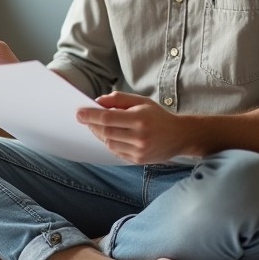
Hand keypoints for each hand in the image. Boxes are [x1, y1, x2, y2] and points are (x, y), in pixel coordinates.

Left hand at [75, 92, 193, 163]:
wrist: (179, 136)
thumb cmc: (158, 116)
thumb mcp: (141, 101)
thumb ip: (119, 99)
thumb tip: (98, 101)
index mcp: (140, 118)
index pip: (108, 117)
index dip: (90, 115)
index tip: (78, 113)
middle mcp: (139, 136)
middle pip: (105, 131)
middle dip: (92, 124)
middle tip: (84, 118)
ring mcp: (139, 150)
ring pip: (108, 143)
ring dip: (100, 134)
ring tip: (100, 126)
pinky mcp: (138, 160)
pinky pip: (116, 151)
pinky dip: (110, 143)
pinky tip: (113, 135)